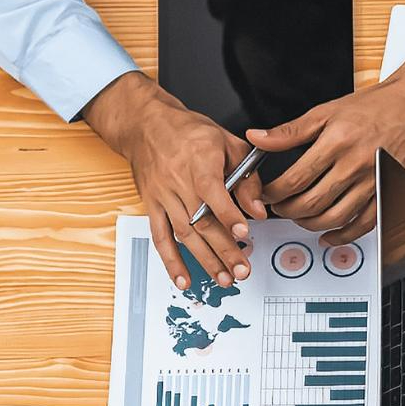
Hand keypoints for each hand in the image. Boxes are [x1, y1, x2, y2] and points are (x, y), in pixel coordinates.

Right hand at [83, 72, 265, 291]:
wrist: (146, 125)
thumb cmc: (189, 132)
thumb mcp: (227, 142)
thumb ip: (246, 177)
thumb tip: (258, 209)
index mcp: (199, 161)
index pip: (213, 192)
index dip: (229, 214)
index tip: (244, 232)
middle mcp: (178, 181)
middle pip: (202, 221)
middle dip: (224, 249)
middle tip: (242, 270)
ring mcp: (163, 196)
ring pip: (185, 234)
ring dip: (204, 260)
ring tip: (223, 279)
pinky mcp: (152, 206)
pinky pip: (160, 237)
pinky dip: (171, 262)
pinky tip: (184, 280)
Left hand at [251, 53, 404, 243]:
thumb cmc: (376, 106)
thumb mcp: (327, 111)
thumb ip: (290, 131)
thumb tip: (258, 139)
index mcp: (337, 142)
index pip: (296, 178)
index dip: (274, 192)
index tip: (266, 193)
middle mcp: (356, 164)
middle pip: (312, 203)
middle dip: (287, 211)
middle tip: (278, 207)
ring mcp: (373, 181)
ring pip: (335, 218)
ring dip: (309, 224)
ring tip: (298, 217)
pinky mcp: (388, 192)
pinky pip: (364, 224)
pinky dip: (343, 235)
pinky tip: (329, 235)